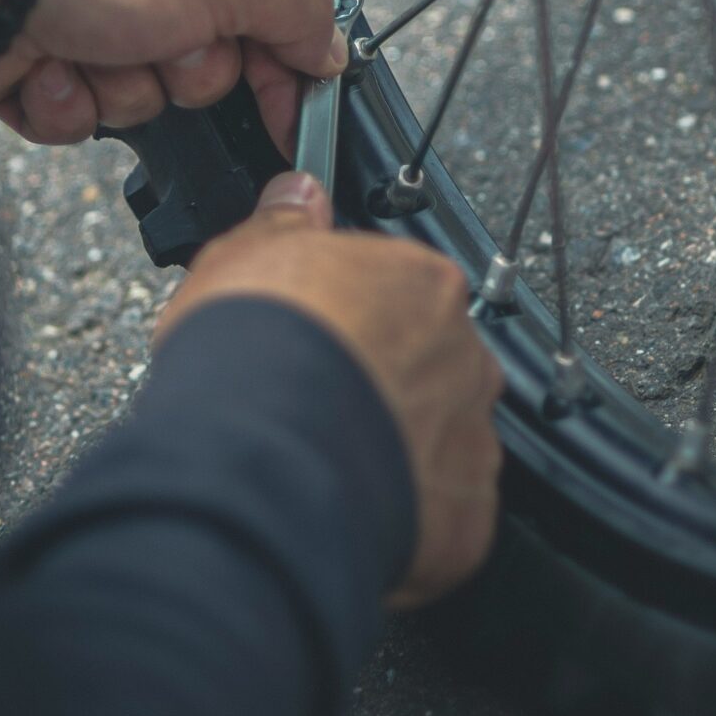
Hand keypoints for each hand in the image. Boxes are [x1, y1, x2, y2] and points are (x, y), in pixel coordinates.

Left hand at [0, 0, 345, 151]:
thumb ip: (295, 8)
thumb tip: (329, 43)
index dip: (282, 58)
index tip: (294, 107)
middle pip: (205, 57)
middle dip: (182, 69)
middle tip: (159, 41)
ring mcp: (85, 3)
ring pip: (140, 92)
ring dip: (117, 86)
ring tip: (86, 48)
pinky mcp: (36, 50)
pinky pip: (78, 110)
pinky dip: (62, 99)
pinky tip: (44, 65)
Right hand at [157, 171, 502, 608]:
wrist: (264, 457)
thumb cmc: (257, 349)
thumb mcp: (244, 255)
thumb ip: (281, 223)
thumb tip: (296, 194)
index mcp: (424, 286)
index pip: (402, 293)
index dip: (352, 318)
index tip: (316, 336)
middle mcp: (465, 359)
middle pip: (430, 368)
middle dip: (381, 386)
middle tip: (314, 405)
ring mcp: (472, 442)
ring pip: (440, 444)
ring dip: (394, 452)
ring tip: (323, 467)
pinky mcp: (466, 520)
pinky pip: (441, 519)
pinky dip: (402, 521)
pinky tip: (346, 513)